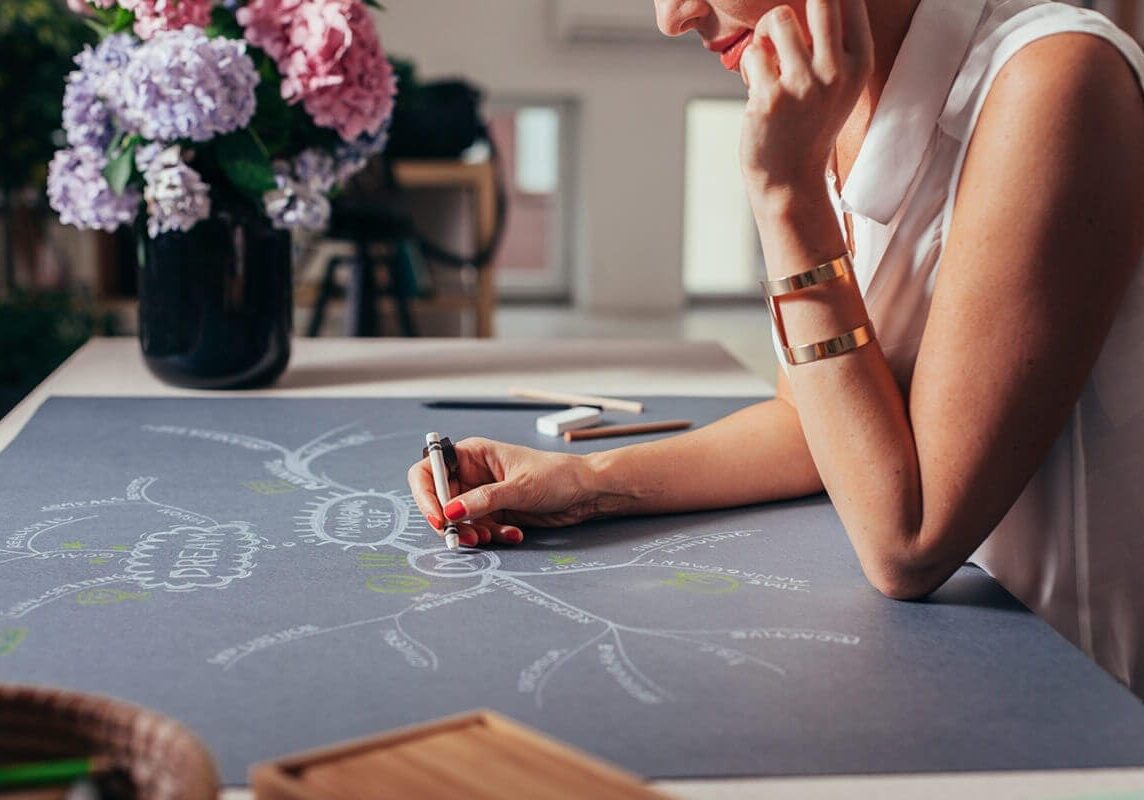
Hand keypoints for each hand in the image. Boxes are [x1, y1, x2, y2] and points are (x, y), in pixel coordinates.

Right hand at [407, 437, 605, 546]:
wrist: (585, 492)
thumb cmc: (556, 475)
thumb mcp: (519, 487)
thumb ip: (483, 499)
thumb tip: (450, 510)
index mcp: (472, 454)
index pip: (430, 470)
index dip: (427, 494)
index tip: (439, 517)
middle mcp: (472, 474)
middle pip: (440, 501)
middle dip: (451, 522)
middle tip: (467, 538)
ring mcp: (482, 495)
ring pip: (459, 520)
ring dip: (473, 533)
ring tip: (494, 536)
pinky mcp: (494, 513)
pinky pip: (480, 529)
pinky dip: (492, 536)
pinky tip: (514, 533)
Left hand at [738, 0, 872, 195]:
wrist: (790, 178)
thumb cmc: (808, 124)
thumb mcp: (839, 83)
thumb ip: (833, 42)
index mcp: (860, 63)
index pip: (850, 1)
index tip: (814, 7)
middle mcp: (837, 71)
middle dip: (795, 6)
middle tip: (784, 28)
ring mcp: (804, 84)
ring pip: (777, 18)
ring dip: (765, 35)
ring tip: (767, 61)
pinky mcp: (771, 97)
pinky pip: (753, 52)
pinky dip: (749, 66)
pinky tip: (756, 89)